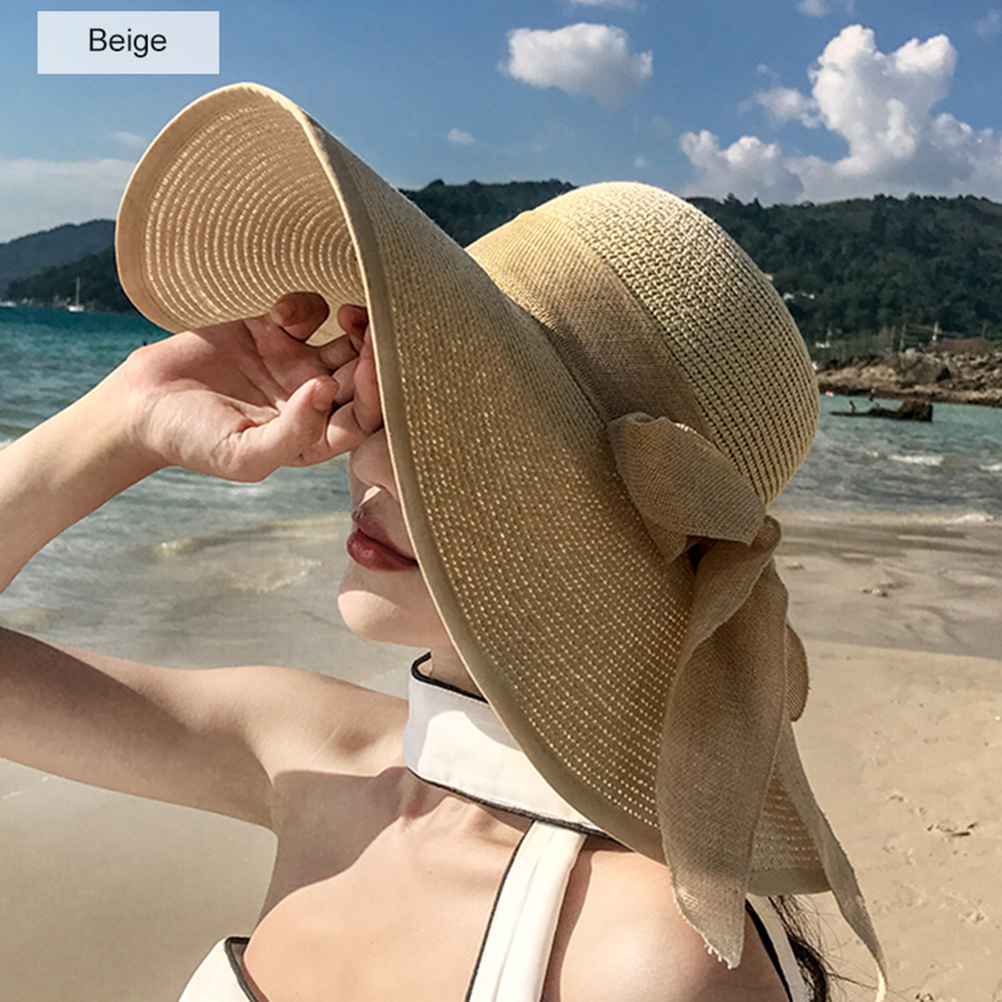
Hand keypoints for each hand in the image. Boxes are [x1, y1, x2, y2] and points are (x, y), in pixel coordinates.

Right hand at [122, 293, 381, 481]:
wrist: (142, 404)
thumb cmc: (193, 440)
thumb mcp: (242, 454)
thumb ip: (292, 435)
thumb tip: (327, 393)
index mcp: (315, 435)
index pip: (364, 417)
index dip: (377, 394)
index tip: (371, 367)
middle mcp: (313, 399)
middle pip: (363, 376)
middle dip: (375, 354)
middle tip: (370, 329)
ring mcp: (296, 363)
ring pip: (347, 342)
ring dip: (357, 326)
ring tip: (346, 313)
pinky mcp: (273, 331)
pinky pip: (309, 312)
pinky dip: (304, 306)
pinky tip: (280, 312)